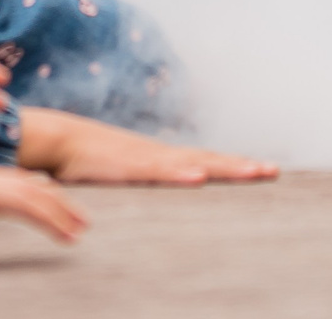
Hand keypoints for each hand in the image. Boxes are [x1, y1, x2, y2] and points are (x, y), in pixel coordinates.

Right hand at [0, 147, 87, 241]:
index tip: (52, 192)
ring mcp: (1, 187)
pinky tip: (70, 238)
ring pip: (44, 200)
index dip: (36, 188)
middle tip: (79, 217)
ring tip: (83, 230)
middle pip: (37, 188)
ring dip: (66, 215)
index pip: (16, 181)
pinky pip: (37, 212)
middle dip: (60, 201)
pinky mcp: (3, 198)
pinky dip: (57, 224)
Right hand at [15, 107, 277, 186]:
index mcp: (162, 158)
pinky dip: (179, 173)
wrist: (59, 139)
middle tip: (273, 171)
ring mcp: (146, 158)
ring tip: (252, 172)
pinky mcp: (128, 166)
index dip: (234, 165)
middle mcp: (160, 155)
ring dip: (223, 168)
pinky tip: (199, 177)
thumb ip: (143, 180)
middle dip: (241, 166)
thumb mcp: (124, 174)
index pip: (206, 161)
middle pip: (209, 160)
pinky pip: (158, 171)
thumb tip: (160, 193)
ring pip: (193, 163)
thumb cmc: (89, 158)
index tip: (263, 169)